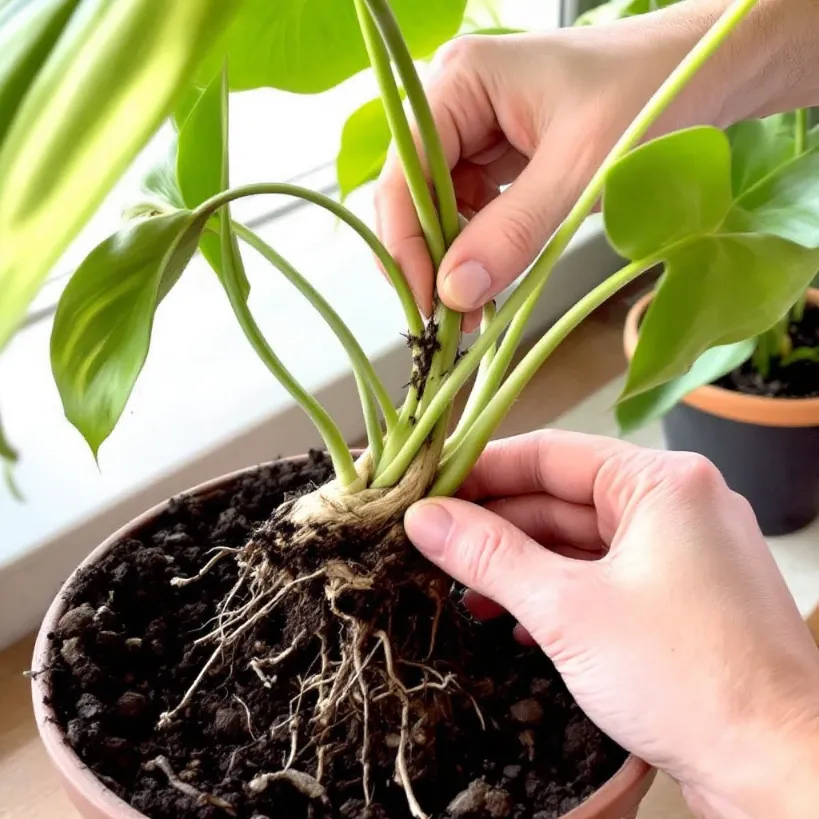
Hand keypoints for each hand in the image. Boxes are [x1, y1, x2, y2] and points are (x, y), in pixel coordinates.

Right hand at [375, 0, 817, 319]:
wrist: (708, 72)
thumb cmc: (655, 92)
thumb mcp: (581, 170)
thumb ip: (513, 232)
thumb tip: (454, 293)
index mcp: (463, 79)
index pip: (405, 172)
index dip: (405, 243)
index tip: (425, 303)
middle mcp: (458, 101)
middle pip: (415, 193)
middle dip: (428, 257)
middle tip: (446, 319)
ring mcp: (478, 129)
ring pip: (441, 208)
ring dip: (453, 260)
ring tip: (470, 310)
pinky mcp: (501, 157)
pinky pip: (473, 211)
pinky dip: (479, 249)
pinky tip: (490, 279)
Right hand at [405, 431, 818, 818]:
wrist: (784, 773)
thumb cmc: (691, 680)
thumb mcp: (568, 610)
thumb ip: (490, 556)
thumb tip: (424, 518)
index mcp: (662, 483)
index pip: (551, 453)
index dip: (482, 470)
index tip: (429, 489)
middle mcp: (679, 506)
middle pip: (564, 497)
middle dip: (497, 525)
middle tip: (435, 544)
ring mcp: (684, 554)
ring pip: (583, 541)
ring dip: (524, 565)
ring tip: (467, 592)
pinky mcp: (684, 599)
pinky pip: (607, 577)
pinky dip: (560, 593)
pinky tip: (520, 623)